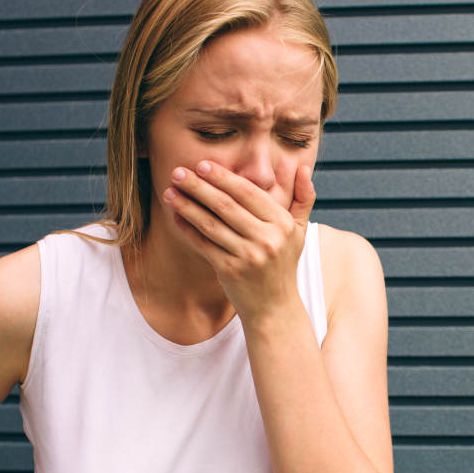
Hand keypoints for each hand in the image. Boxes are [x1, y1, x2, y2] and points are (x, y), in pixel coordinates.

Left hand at [162, 160, 314, 320]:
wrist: (275, 307)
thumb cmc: (283, 264)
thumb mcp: (300, 231)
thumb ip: (303, 198)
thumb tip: (303, 168)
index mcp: (282, 224)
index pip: (249, 193)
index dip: (224, 177)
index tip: (203, 164)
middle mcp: (267, 239)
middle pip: (226, 205)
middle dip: (199, 186)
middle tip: (178, 172)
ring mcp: (248, 256)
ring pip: (211, 224)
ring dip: (187, 206)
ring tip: (170, 191)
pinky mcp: (230, 271)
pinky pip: (204, 244)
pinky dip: (188, 230)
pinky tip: (176, 216)